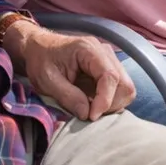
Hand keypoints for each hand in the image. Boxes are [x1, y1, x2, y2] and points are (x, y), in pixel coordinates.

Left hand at [7, 21, 134, 120]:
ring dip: (111, 105)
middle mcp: (105, 52)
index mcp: (88, 49)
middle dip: (110, 104)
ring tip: (90, 108)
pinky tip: (92, 103)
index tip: (91, 116)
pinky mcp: (109, 70)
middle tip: (90, 114)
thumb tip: (87, 114)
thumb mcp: (47, 80)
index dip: (105, 100)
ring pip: (125, 88)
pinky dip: (109, 102)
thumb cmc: (41, 60)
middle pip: (124, 84)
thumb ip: (67, 96)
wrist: (40, 48)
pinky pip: (119, 90)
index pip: (110, 76)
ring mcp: (109, 61)